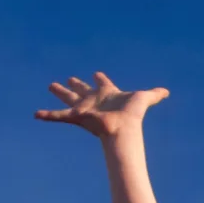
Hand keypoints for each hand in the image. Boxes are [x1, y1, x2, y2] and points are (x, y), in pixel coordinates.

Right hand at [34, 72, 168, 137]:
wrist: (123, 129)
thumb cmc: (133, 115)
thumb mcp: (144, 99)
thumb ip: (154, 95)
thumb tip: (167, 92)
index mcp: (108, 93)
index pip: (103, 83)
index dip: (101, 79)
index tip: (96, 73)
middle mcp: (95, 100)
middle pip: (83, 90)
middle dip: (76, 85)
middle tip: (68, 79)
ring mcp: (85, 108)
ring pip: (69, 98)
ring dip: (60, 93)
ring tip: (51, 85)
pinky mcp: (77, 117)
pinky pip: (59, 116)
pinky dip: (48, 116)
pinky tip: (36, 114)